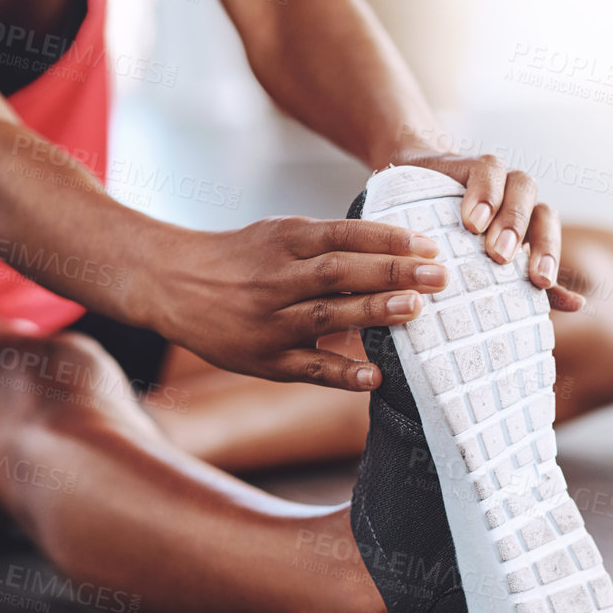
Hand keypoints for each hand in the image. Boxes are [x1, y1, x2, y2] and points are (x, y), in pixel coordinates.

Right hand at [154, 217, 448, 390]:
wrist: (171, 284)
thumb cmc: (240, 258)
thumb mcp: (277, 235)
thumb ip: (328, 241)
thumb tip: (396, 249)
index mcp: (283, 240)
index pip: (343, 235)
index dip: (387, 239)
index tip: (428, 244)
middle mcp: (276, 279)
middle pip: (339, 273)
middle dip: (393, 272)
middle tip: (440, 275)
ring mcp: (269, 321)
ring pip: (326, 315)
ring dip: (374, 313)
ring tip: (417, 308)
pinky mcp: (263, 360)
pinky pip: (307, 368)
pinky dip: (342, 373)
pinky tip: (376, 377)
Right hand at [391, 151, 587, 310]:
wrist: (420, 195)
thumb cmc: (460, 239)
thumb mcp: (489, 265)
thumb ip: (530, 285)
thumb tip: (577, 304)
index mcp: (530, 227)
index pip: (549, 235)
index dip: (549, 255)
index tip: (540, 281)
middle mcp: (521, 202)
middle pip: (541, 211)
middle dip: (526, 236)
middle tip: (501, 258)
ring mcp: (501, 180)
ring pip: (522, 185)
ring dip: (506, 211)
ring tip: (480, 233)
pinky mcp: (474, 164)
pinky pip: (488, 170)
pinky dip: (482, 192)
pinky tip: (469, 216)